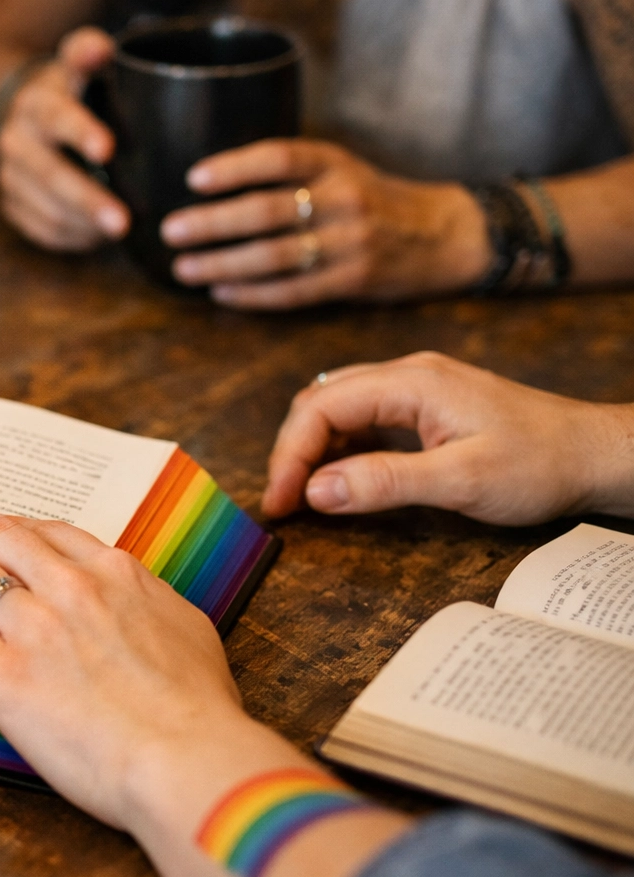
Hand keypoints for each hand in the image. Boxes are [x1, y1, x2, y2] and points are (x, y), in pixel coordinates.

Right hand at [0, 27, 128, 250]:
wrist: (29, 117)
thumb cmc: (73, 93)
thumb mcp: (78, 64)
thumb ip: (88, 52)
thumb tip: (99, 49)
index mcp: (36, 103)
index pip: (57, 116)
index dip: (80, 132)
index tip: (107, 150)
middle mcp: (16, 139)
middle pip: (49, 174)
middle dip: (87, 200)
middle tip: (122, 222)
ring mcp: (10, 175)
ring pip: (46, 209)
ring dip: (83, 224)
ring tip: (120, 231)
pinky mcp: (12, 204)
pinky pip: (42, 230)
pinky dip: (72, 237)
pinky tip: (95, 235)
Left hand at [0, 510, 240, 829]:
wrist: (187, 757)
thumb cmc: (201, 710)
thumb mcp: (188, 631)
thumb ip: (149, 605)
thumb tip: (133, 600)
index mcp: (117, 575)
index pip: (50, 535)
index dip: (11, 525)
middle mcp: (71, 589)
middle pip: (0, 540)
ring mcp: (34, 628)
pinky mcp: (3, 674)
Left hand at [161, 139, 491, 308]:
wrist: (446, 234)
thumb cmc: (375, 199)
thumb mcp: (342, 169)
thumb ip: (292, 174)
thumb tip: (214, 184)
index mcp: (335, 163)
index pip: (280, 159)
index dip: (235, 167)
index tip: (193, 178)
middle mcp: (343, 199)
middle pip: (267, 212)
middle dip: (213, 223)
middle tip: (171, 231)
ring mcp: (350, 242)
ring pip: (274, 256)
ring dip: (222, 264)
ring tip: (184, 268)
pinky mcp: (353, 281)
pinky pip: (293, 292)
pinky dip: (253, 294)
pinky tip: (221, 293)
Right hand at [262, 352, 633, 523]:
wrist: (597, 455)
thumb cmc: (541, 465)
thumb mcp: (461, 481)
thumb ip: (384, 482)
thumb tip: (315, 491)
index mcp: (412, 382)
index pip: (321, 407)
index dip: (289, 455)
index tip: (280, 502)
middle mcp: (408, 374)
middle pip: (321, 401)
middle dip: (293, 451)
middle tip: (284, 502)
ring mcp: (418, 387)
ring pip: (338, 406)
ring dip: (313, 448)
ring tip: (304, 494)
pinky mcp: (427, 405)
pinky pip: (364, 416)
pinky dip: (340, 446)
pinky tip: (342, 477)